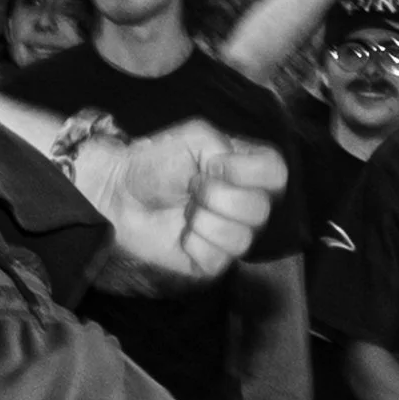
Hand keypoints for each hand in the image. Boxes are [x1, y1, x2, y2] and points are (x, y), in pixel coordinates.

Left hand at [78, 119, 287, 283]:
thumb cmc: (156, 163)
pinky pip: (218, 258)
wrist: (121, 194)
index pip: (277, 173)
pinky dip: (193, 242)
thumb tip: (234, 176)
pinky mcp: (213, 261)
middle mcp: (246, 202)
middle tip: (193, 188)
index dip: (247, 171)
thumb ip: (226, 148)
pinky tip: (182, 232)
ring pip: (242, 238)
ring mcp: (232, 233)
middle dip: (217, 196)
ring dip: (203, 220)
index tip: (215, 165)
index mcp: (247, 169)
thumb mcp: (195, 138)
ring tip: (185, 210)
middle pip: (261, 209)